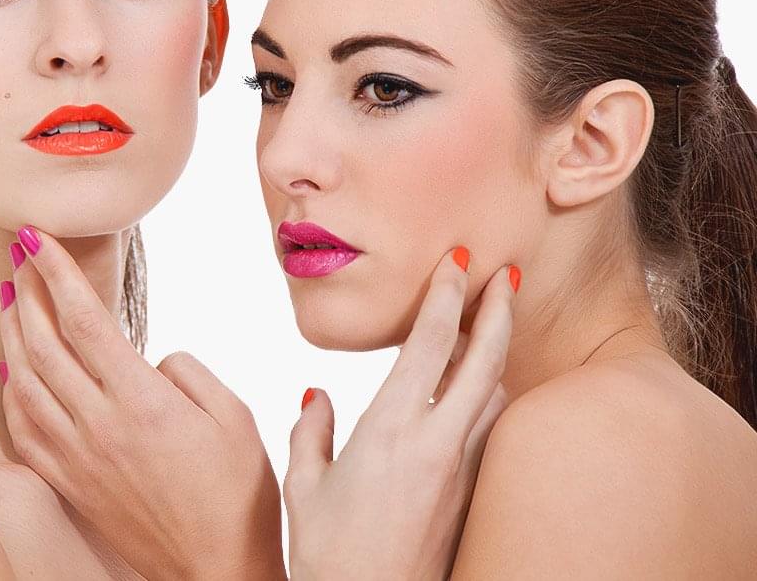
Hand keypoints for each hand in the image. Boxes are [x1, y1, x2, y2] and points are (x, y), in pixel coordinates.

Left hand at [0, 226, 283, 579]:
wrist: (215, 569)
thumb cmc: (237, 494)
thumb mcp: (232, 416)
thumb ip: (185, 370)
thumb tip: (145, 356)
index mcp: (141, 401)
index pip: (83, 318)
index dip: (55, 270)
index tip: (35, 235)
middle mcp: (98, 425)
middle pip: (43, 342)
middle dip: (27, 289)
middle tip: (19, 253)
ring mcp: (76, 456)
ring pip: (24, 381)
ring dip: (12, 333)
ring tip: (11, 297)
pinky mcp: (67, 482)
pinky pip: (23, 429)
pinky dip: (10, 392)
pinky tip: (10, 369)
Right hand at [284, 248, 514, 579]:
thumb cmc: (329, 556)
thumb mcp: (303, 487)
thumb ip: (310, 433)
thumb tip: (316, 396)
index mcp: (388, 430)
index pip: (428, 343)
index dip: (446, 295)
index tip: (457, 260)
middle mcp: (436, 444)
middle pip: (484, 359)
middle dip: (498, 309)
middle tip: (507, 273)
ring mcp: (462, 471)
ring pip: (494, 395)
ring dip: (493, 358)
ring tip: (487, 331)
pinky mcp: (473, 496)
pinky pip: (490, 433)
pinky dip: (487, 402)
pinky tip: (475, 397)